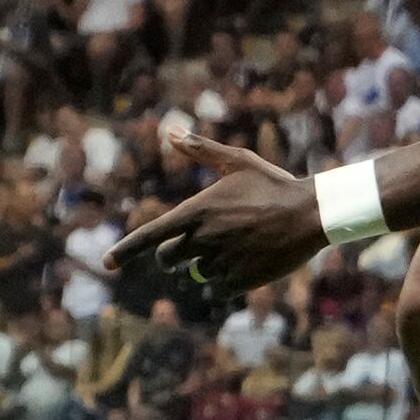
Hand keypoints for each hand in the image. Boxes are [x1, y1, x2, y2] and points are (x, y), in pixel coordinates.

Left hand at [111, 122, 332, 301]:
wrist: (312, 213)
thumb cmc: (274, 184)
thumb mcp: (237, 162)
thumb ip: (201, 151)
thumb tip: (171, 131)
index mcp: (194, 211)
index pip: (148, 235)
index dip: (124, 251)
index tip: (107, 263)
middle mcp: (202, 238)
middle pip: (169, 258)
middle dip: (175, 254)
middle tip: (192, 247)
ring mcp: (221, 261)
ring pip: (197, 273)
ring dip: (209, 265)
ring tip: (236, 248)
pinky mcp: (242, 279)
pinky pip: (218, 288)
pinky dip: (226, 281)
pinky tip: (245, 266)